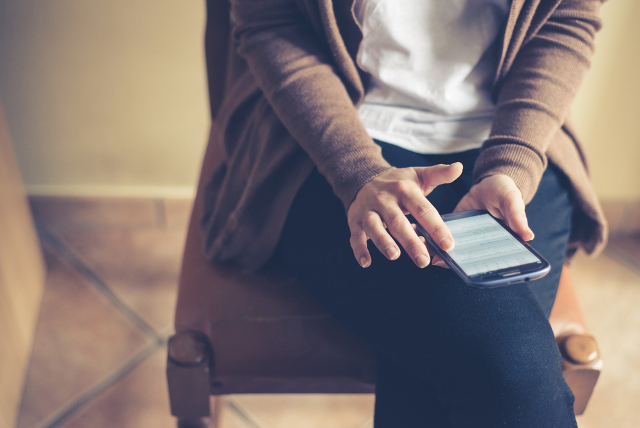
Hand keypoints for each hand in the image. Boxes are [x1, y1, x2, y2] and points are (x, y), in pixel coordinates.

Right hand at [347, 164, 462, 267]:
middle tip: (423, 260)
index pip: (422, 209)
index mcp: (404, 189)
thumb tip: (459, 167)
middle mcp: (384, 199)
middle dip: (410, 241)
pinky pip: (356, 236)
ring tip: (395, 256)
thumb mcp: (418, 175)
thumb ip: (439, 173)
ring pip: (374, 227)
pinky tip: (366, 263)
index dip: (436, 227)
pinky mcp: (355, 220)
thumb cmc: (397, 182)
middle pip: (398, 221)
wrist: (363, 176)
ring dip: (383, 242)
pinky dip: (359, 250)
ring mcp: (368, 210)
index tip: (448, 244)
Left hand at [431, 174, 534, 267]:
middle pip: (468, 260)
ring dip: (440, 253)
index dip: (480, 268)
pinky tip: (420, 238)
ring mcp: (465, 238)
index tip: (466, 270)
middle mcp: (480, 245)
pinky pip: (440, 238)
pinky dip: (431, 240)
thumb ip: (517, 216)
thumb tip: (528, 236)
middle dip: (453, 263)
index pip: (490, 260)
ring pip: (452, 251)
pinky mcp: (452, 229)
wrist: (487, 182)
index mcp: (499, 242)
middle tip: (439, 261)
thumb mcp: (511, 200)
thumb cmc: (505, 192)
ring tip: (427, 253)